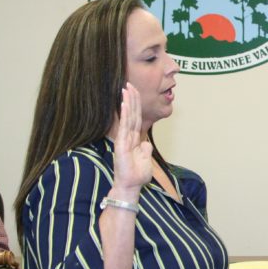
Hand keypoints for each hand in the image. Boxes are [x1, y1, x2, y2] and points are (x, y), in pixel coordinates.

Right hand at [111, 83, 152, 200]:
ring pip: (127, 117)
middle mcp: (128, 136)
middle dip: (131, 99)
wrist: (131, 186)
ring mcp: (124, 139)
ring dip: (127, 102)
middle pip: (131, 114)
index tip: (134, 92)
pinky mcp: (121, 143)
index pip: (136, 119)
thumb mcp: (145, 160)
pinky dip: (124, 114)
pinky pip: (124, 125)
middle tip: (129, 83)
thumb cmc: (137, 175)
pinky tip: (124, 103)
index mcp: (134, 139)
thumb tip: (146, 144)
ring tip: (126, 88)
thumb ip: (145, 150)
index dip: (136, 106)